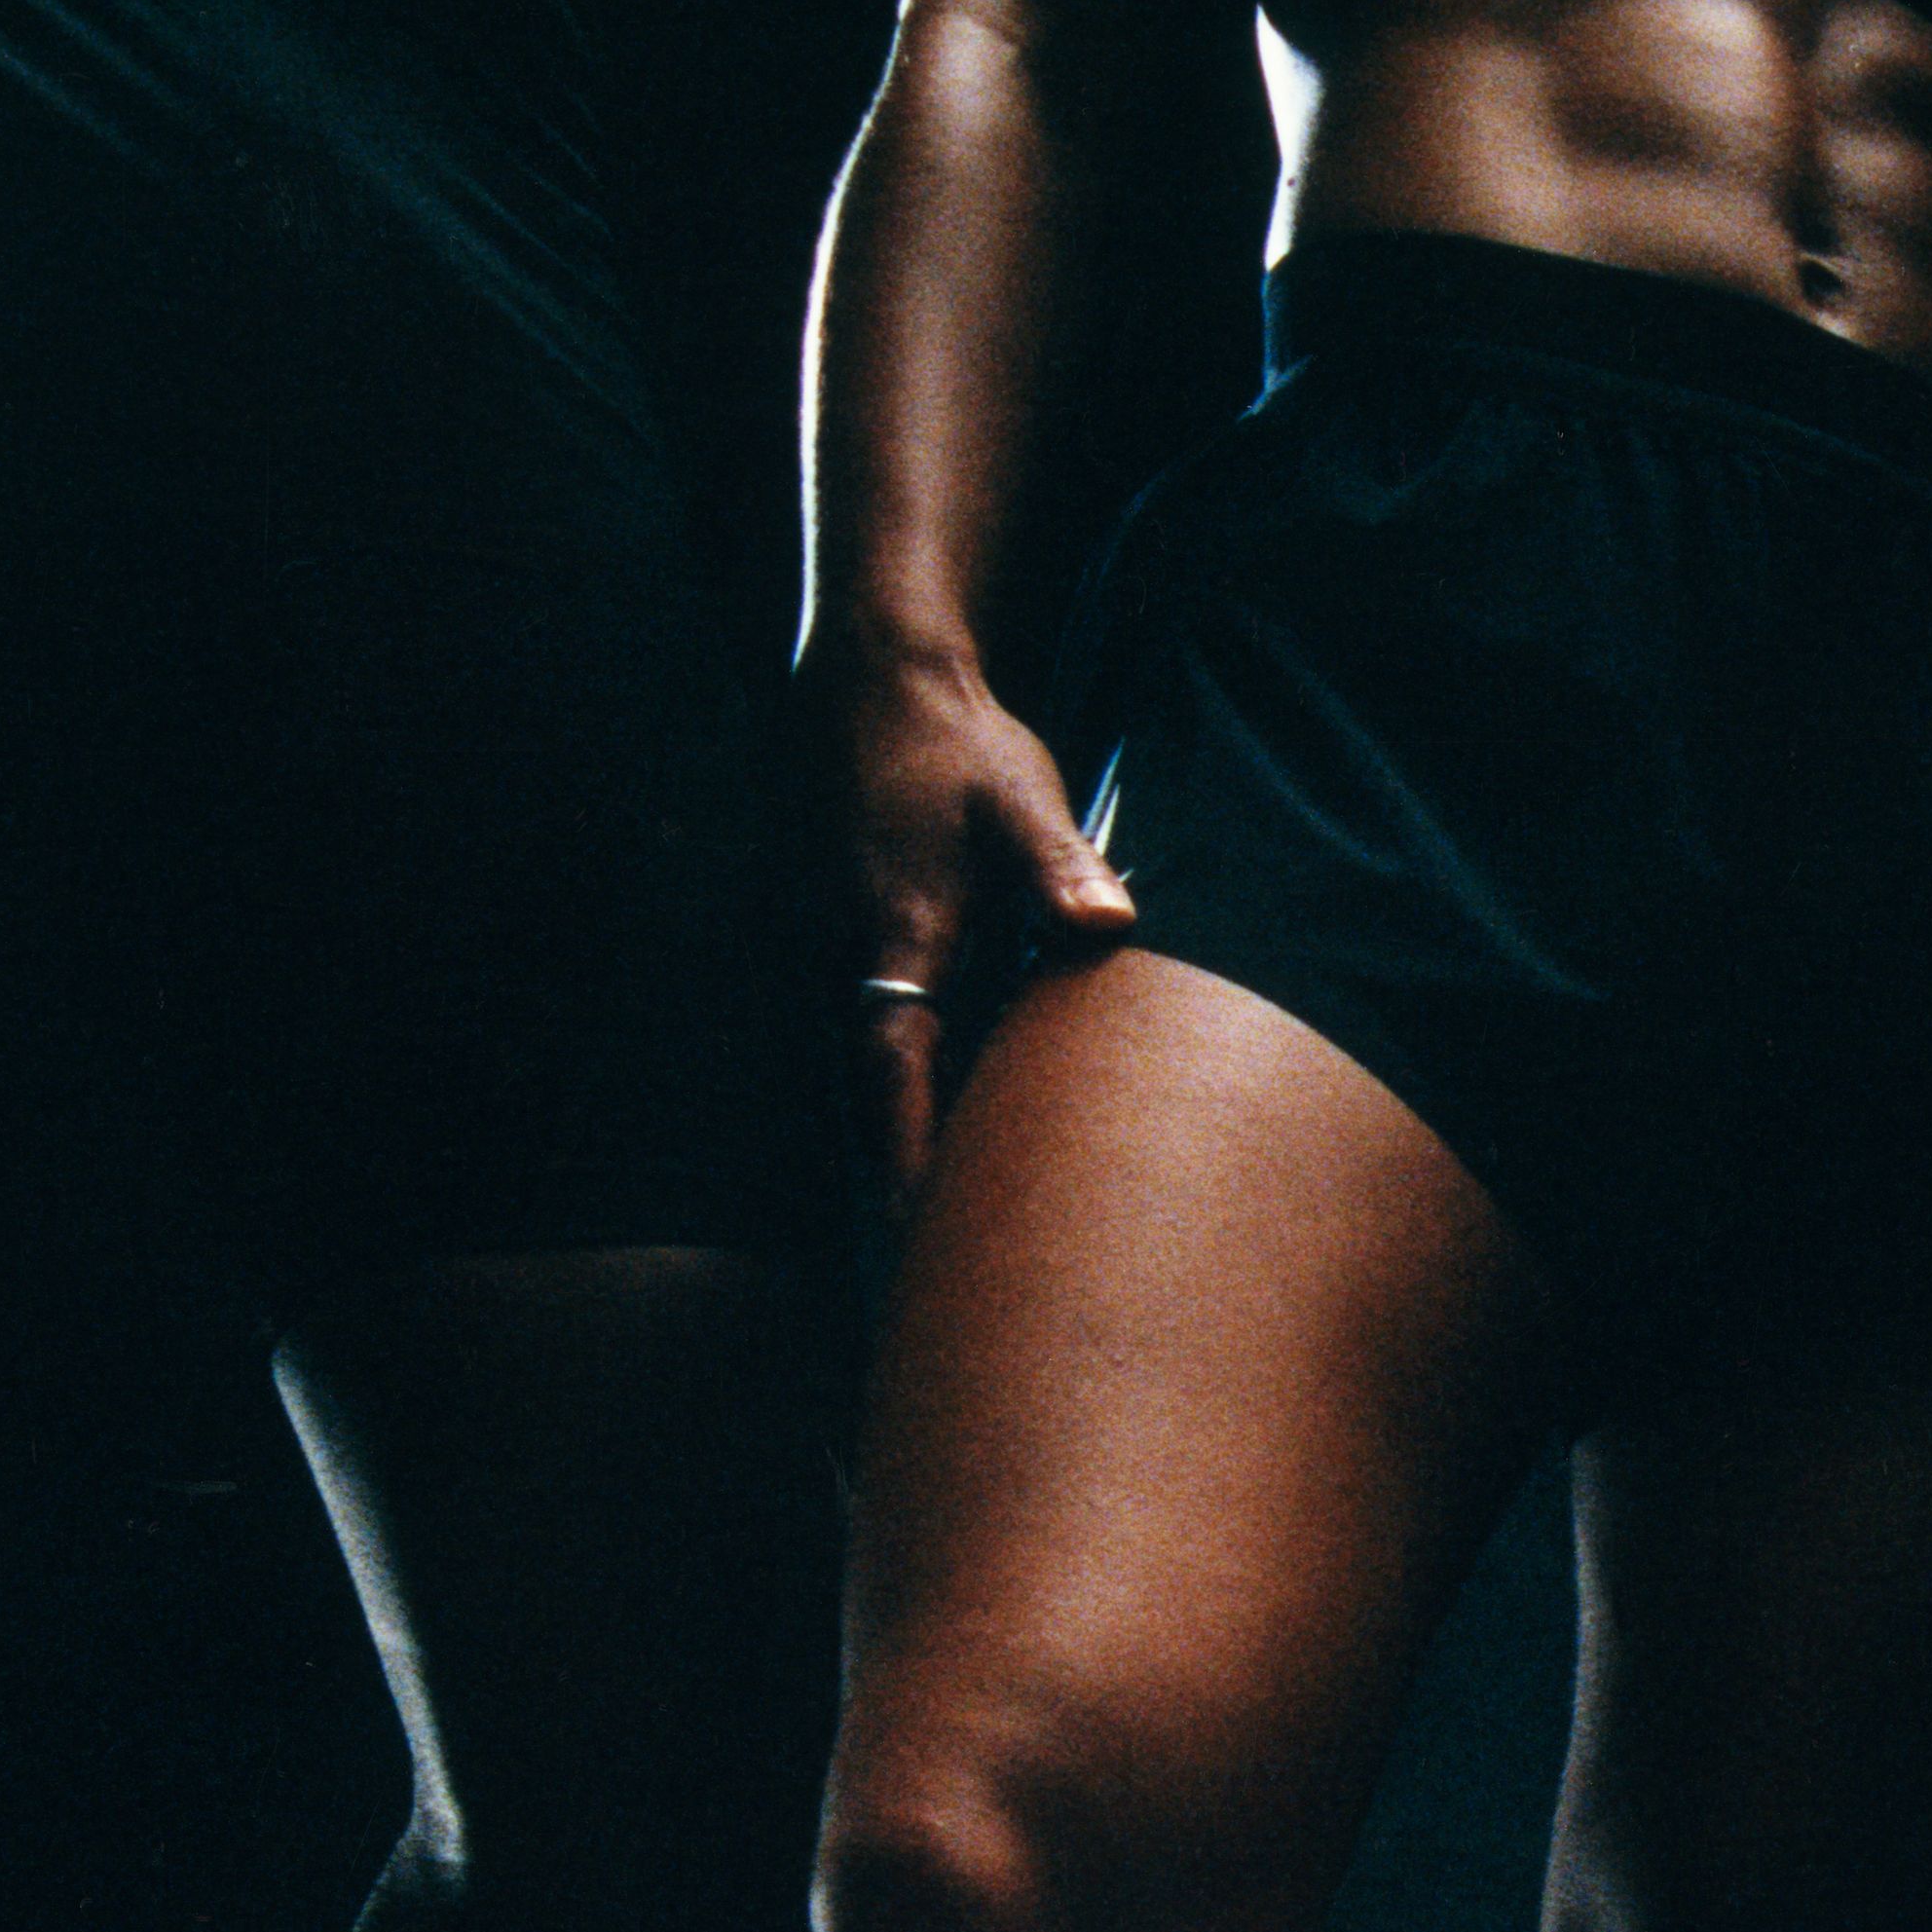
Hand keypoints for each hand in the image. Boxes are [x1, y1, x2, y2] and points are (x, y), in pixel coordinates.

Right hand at [830, 638, 1138, 1187]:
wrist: (869, 676)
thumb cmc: (953, 742)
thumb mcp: (1021, 798)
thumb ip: (1062, 868)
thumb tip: (1112, 923)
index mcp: (892, 933)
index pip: (892, 1070)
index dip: (905, 1153)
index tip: (914, 1231)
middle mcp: (839, 951)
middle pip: (875, 1085)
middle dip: (913, 1164)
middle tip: (957, 1256)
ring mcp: (819, 942)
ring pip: (866, 1057)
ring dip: (908, 1118)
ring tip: (960, 1207)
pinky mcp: (823, 933)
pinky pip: (866, 1020)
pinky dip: (902, 1068)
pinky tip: (953, 1102)